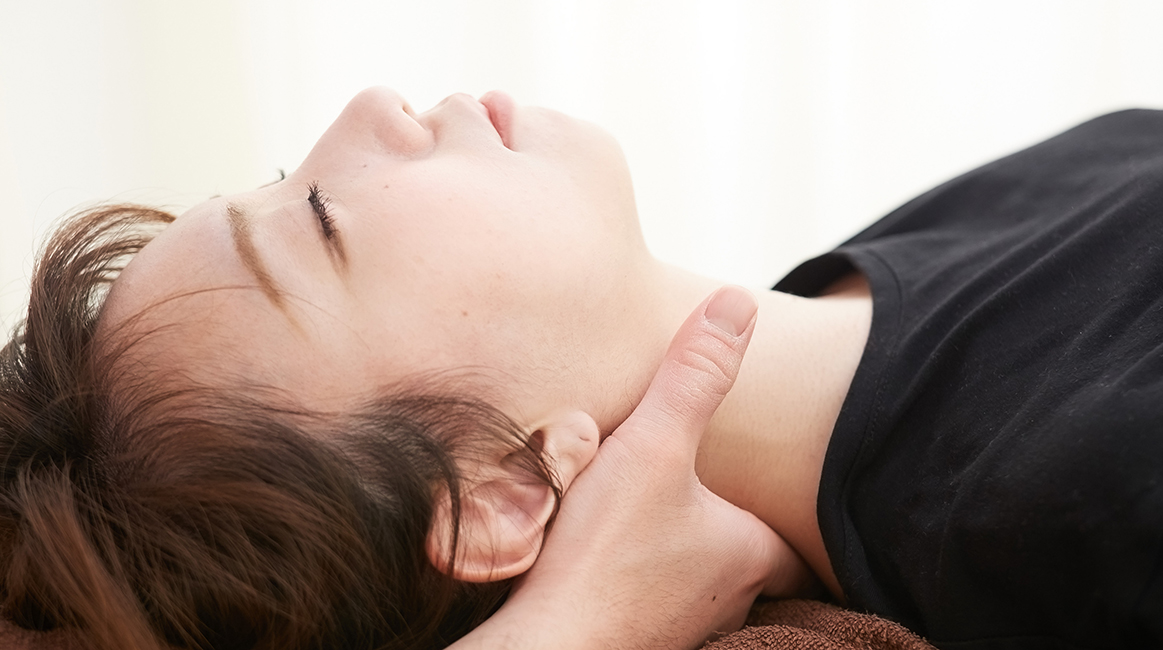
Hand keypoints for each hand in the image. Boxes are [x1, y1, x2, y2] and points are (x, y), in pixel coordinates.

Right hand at [453, 286, 809, 648]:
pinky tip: (615, 566)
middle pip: (742, 557)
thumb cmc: (602, 555)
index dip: (791, 518)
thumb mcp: (651, 447)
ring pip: (698, 584)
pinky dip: (645, 584)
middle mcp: (725, 600)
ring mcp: (681, 628)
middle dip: (726, 529)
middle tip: (705, 499)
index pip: (796, 542)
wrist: (546, 648)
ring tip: (658, 526)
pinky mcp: (637, 639)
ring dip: (684, 556)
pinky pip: (656, 606)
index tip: (784, 502)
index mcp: (747, 553)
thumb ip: (692, 377)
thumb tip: (736, 304)